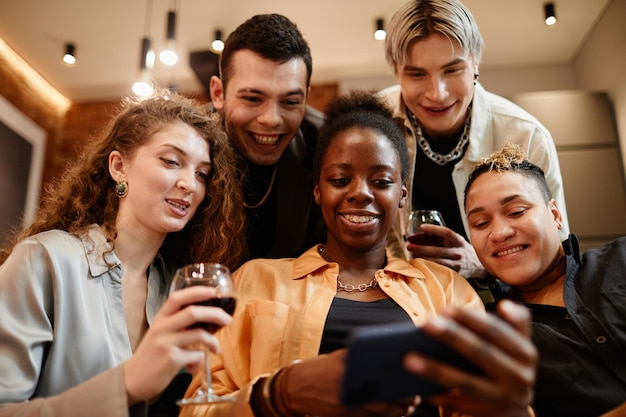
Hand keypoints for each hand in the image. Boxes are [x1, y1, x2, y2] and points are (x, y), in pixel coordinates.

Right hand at [123, 286, 232, 404]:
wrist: (133, 380)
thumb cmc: (152, 355)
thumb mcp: (160, 334)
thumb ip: (178, 325)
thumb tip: (207, 321)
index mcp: (160, 319)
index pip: (177, 298)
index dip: (196, 292)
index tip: (214, 291)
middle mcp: (161, 328)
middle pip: (192, 313)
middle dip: (215, 314)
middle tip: (227, 319)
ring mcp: (166, 343)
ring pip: (199, 334)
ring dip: (213, 342)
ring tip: (216, 349)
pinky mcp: (171, 360)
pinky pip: (196, 355)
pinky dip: (199, 361)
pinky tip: (193, 366)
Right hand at [274, 350, 415, 416]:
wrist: (295, 387)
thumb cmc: (321, 369)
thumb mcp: (339, 358)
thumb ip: (359, 358)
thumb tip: (386, 354)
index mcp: (347, 368)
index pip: (380, 378)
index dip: (399, 385)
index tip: (412, 385)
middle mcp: (347, 387)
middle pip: (383, 400)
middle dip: (402, 402)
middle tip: (415, 399)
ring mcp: (344, 405)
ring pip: (378, 413)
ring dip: (395, 412)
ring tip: (408, 407)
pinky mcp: (342, 416)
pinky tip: (392, 414)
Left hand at [403, 300, 536, 416]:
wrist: (516, 411)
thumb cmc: (511, 367)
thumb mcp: (520, 346)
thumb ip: (517, 322)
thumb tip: (505, 305)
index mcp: (525, 353)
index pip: (497, 332)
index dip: (472, 320)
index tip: (446, 308)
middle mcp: (519, 377)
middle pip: (481, 353)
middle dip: (453, 337)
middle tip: (427, 323)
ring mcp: (503, 399)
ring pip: (466, 383)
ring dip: (437, 370)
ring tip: (409, 359)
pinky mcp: (487, 415)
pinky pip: (458, 405)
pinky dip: (440, 396)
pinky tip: (420, 387)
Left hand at [407, 224, 485, 277]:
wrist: (477, 265)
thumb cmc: (459, 249)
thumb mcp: (454, 241)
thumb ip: (439, 238)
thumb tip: (416, 236)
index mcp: (458, 240)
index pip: (446, 232)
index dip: (433, 229)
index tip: (421, 227)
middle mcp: (458, 252)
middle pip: (437, 249)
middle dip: (420, 248)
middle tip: (409, 246)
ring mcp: (457, 264)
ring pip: (436, 261)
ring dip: (422, 258)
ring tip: (412, 255)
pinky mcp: (454, 274)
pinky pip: (438, 270)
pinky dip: (428, 266)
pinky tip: (419, 264)